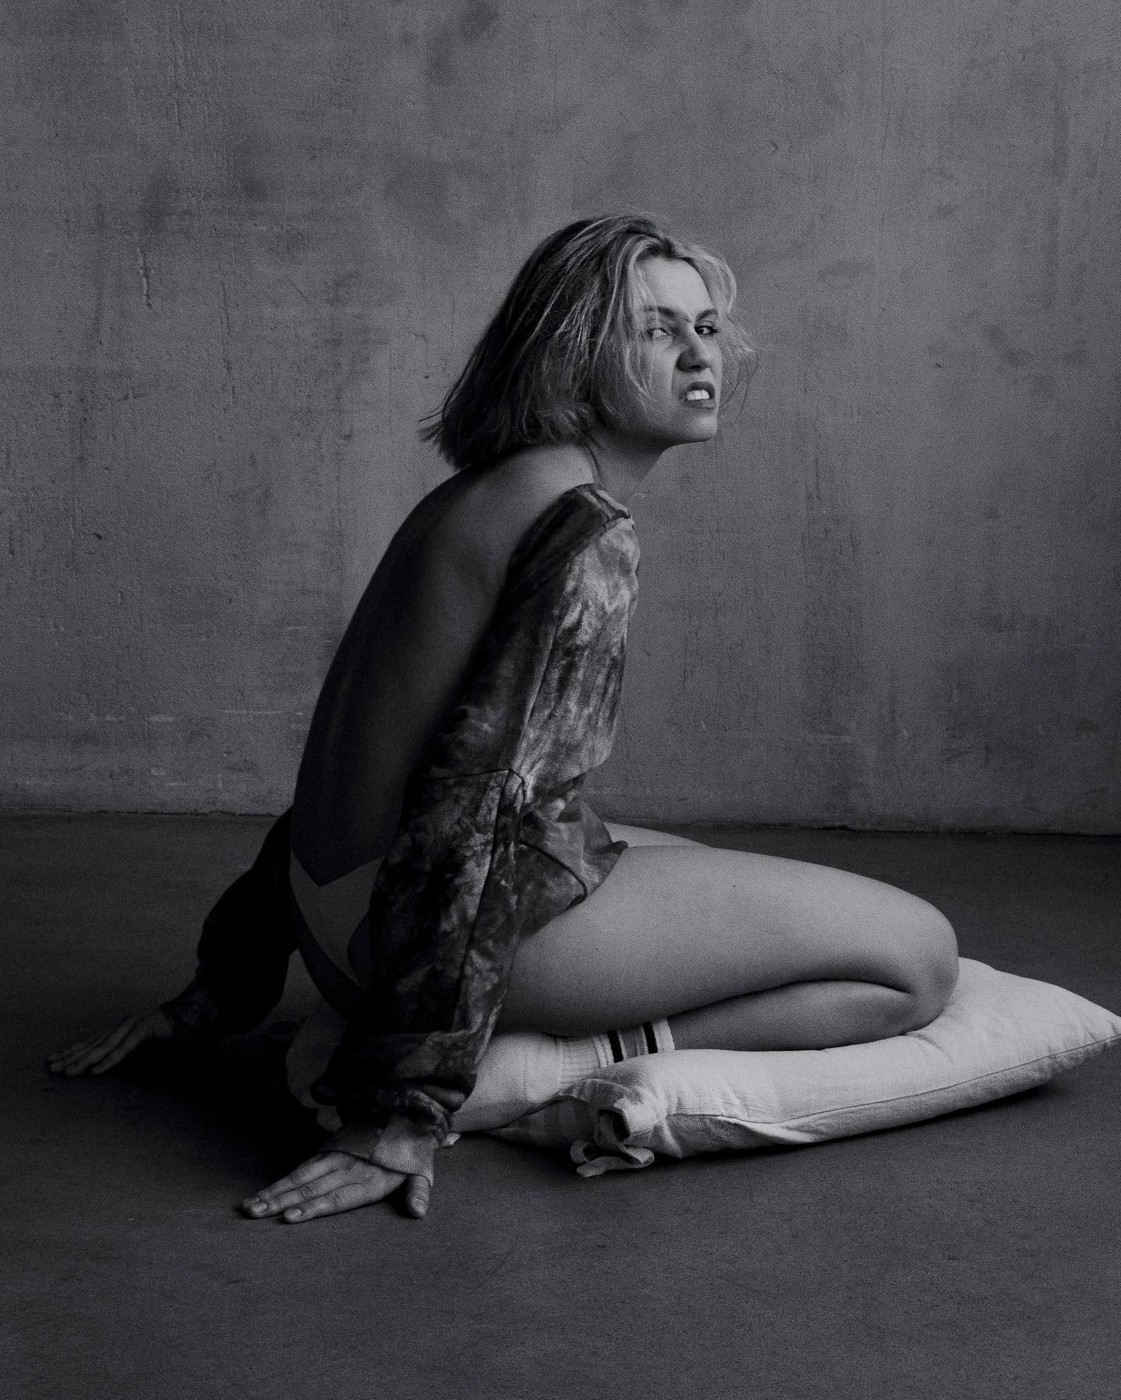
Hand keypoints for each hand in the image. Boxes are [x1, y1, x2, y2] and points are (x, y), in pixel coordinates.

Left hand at [47, 1008, 174, 1076]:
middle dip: (70, 1057)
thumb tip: (105, 1060)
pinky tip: (96, 1070)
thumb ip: (124, 1047)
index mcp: (117, 1029)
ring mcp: (131, 1027)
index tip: (53, 1059)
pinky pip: (123, 1049)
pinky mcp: (143, 1031)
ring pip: (103, 1048)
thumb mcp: (139, 1039)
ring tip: (69, 1073)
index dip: (70, 1050)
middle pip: (91, 1044)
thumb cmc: (163, 1029)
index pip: (89, 1041)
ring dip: (84, 1061)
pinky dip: (109, 1060)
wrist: (186, 1013)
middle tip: (51, 1067)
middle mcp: (120, 1027)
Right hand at [241, 1151, 429, 1223]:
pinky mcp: (329, 1150)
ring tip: (251, 1206)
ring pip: (301, 1177)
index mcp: (370, 1178)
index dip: (313, 1207)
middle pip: (311, 1188)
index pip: (337, 1197)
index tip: (289, 1217)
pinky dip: (283, 1181)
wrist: (404, 1112)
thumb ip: (418, 1192)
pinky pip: (304, 1167)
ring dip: (275, 1191)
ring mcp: (336, 1157)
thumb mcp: (421, 1172)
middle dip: (281, 1202)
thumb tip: (418, 1213)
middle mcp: (348, 1167)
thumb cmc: (411, 1153)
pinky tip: (265, 1193)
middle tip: (254, 1213)